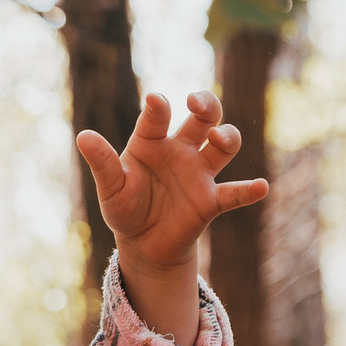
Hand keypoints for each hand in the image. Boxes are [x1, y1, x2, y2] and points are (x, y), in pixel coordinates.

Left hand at [76, 89, 266, 278]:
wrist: (143, 244)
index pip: (157, 116)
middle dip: (206, 105)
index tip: (155, 101)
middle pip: (203, 118)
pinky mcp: (211, 200)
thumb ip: (102, 163)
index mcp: (152, 141)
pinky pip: (234, 193)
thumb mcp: (110, 187)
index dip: (157, 106)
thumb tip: (83, 136)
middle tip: (197, 104)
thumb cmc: (125, 207)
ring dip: (227, 138)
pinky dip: (249, 190)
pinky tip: (262, 187)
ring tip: (218, 139)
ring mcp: (199, 173)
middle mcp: (180, 150)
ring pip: (224, 146)